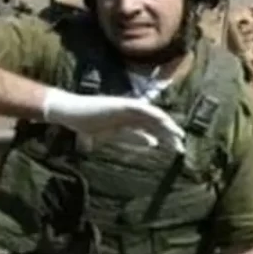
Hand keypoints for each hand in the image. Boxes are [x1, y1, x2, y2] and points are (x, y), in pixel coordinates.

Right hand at [41, 87, 185, 151]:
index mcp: (132, 120)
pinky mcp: (121, 103)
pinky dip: (152, 113)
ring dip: (165, 125)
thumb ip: (134, 137)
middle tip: (182, 148)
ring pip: (152, 115)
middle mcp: (133, 112)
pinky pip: (141, 107)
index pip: (155, 130)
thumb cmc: (89, 124)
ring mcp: (128, 106)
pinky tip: (162, 120)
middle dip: (170, 135)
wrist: (71, 114)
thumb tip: (154, 143)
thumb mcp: (115, 135)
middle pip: (157, 123)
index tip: (179, 150)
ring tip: (177, 135)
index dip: (167, 139)